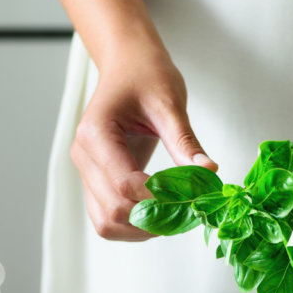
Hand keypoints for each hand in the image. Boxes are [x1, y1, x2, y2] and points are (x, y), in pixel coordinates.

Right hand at [71, 44, 216, 240]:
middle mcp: (84, 156)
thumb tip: (208, 172)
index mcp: (96, 133)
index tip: (192, 195)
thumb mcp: (170, 104)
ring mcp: (86, 171)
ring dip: (141, 228)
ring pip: (105, 223)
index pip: (125, 184)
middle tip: (188, 209)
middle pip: (114, 210)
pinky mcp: (95, 180)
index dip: (160, 198)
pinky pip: (107, 216)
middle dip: (153, 217)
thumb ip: (186, 142)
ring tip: (174, 215)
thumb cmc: (145, 75)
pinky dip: (133, 224)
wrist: (128, 64)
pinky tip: (160, 212)